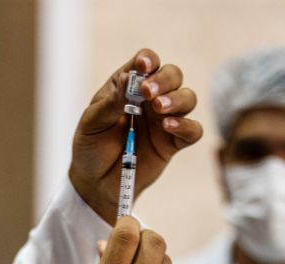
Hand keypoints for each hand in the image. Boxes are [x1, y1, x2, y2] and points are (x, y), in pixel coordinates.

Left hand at [70, 49, 202, 224]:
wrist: (94, 181)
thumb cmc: (91, 146)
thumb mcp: (92, 122)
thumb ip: (111, 102)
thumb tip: (128, 79)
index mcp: (128, 86)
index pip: (146, 63)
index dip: (147, 60)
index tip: (142, 67)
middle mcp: (150, 99)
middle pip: (173, 75)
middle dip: (164, 79)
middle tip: (148, 93)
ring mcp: (164, 120)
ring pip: (188, 98)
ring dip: (177, 99)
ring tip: (159, 108)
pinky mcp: (172, 143)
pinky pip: (193, 130)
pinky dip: (187, 126)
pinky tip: (169, 127)